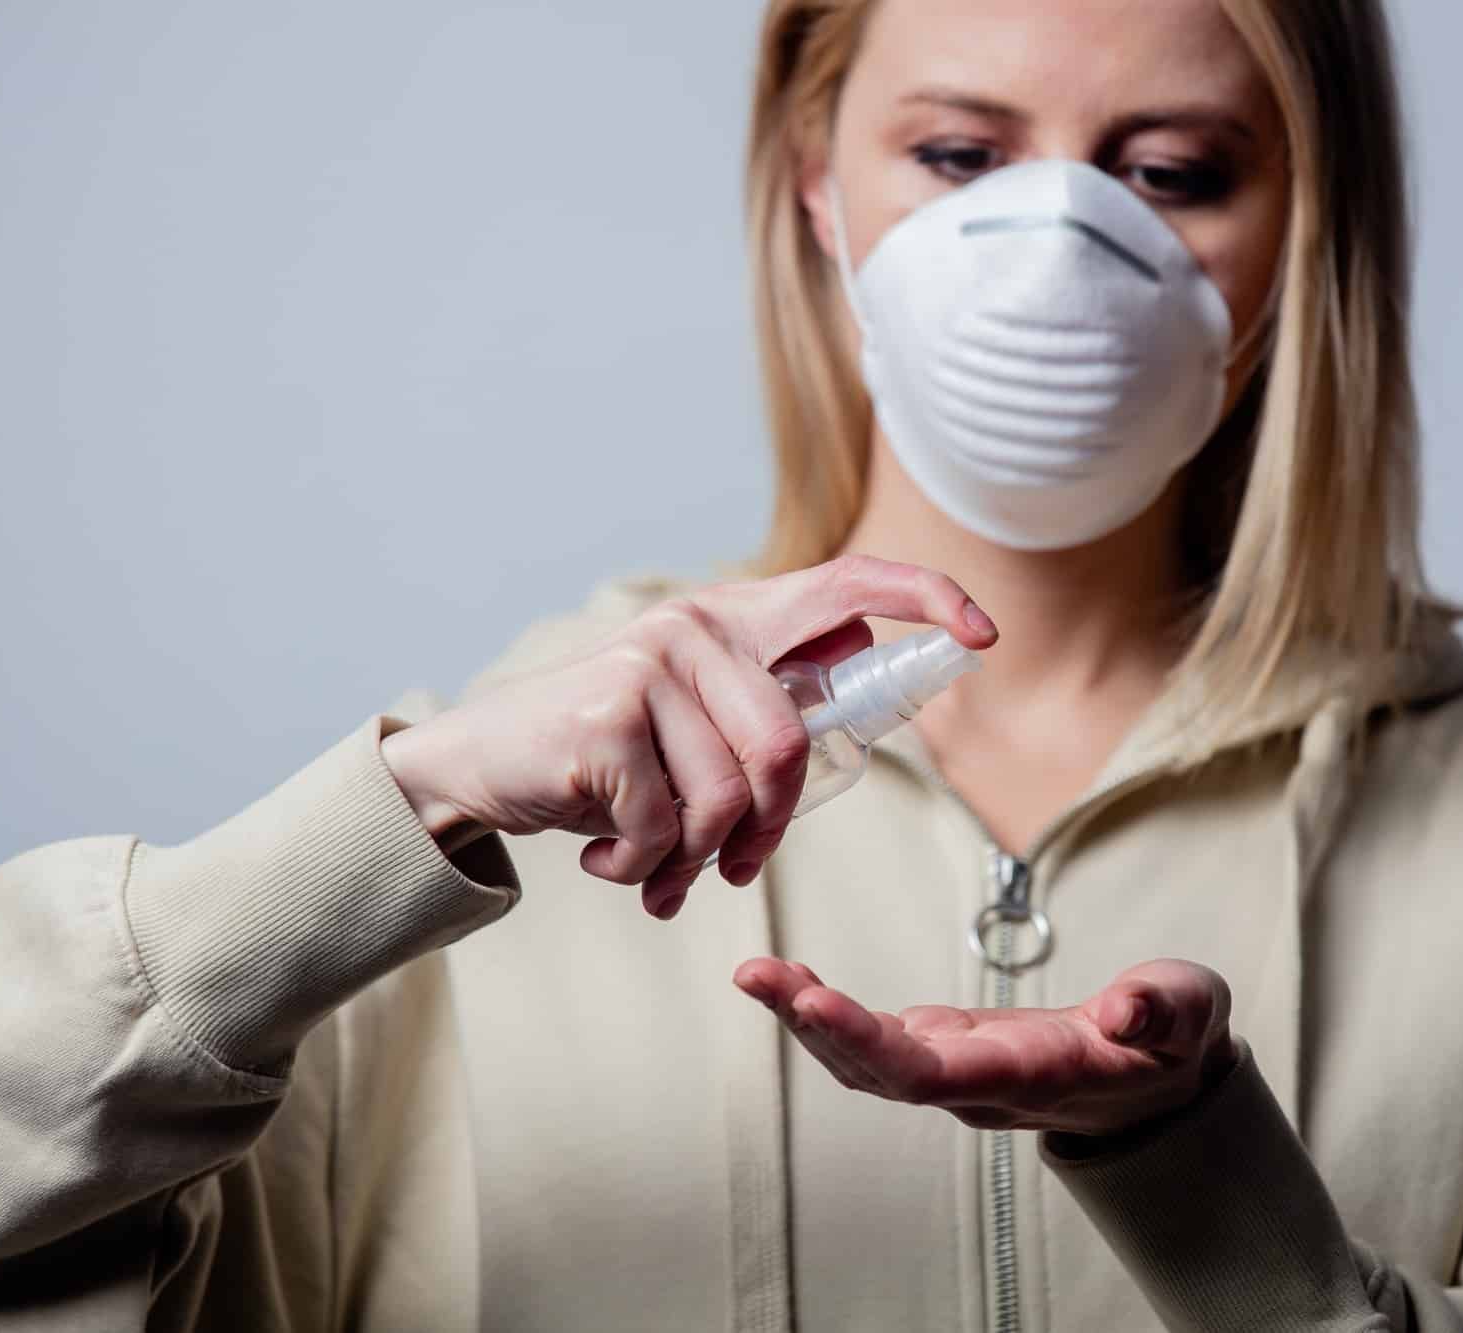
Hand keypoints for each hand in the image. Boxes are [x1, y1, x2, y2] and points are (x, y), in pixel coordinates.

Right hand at [379, 556, 996, 918]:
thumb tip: (861, 684)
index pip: (848, 582)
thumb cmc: (605, 753)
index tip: (983, 634)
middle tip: (733, 871)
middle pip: (789, 749)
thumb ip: (765, 703)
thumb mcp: (691, 714)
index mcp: (731, 619)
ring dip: (693, 861)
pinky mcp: (608, 721)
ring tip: (654, 870)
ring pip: (728, 801)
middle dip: (766, 833)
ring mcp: (648, 667)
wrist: (480, 765)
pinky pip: (667, 828)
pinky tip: (605, 853)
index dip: (924, 598)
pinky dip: (638, 865)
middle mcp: (694, 627)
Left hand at [733, 957, 1236, 1136]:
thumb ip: (1160, 1012)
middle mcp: (980, 1082)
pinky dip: (825, 1009)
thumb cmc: (1170, 1040)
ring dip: (806, 1017)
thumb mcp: (1186, 1014)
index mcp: (1032, 1075)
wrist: (1159, 1075)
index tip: (818, 1004)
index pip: (938, 1074)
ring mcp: (957, 1069)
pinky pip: (871, 1038)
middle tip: (760, 977)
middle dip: (816, 1026)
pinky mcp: (946, 1048)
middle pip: (881, 1072)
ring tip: (756, 973)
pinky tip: (790, 978)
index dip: (872, 1043)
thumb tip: (1123, 1010)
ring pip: (866, 1060)